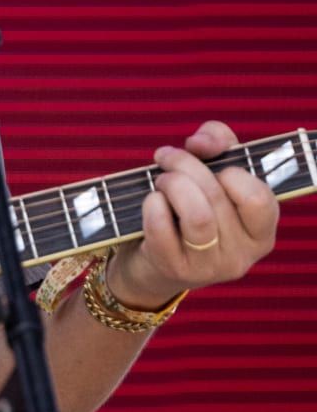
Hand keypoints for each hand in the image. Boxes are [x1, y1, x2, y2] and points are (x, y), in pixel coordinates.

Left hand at [107, 120, 278, 310]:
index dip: (231, 171)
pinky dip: (151, 204)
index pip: (259, 197)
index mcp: (260, 231)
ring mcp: (209, 266)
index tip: (210, 163)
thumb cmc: (189, 206)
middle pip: (217, 196)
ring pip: (196, 215)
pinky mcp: (174, 269)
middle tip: (166, 159)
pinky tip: (150, 201)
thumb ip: (218, 142)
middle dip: (184, 165)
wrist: (153, 259)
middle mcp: (242, 255)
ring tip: (160, 180)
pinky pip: (162, 227)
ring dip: (171, 183)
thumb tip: (202, 142)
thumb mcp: (212, 170)